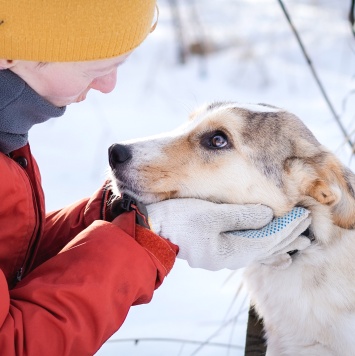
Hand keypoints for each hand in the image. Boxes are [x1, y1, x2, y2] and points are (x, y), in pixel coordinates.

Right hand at [147, 199, 310, 270]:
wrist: (151, 231)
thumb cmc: (179, 220)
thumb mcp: (210, 214)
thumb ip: (240, 215)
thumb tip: (268, 215)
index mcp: (231, 250)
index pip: (269, 240)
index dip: (288, 228)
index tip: (304, 215)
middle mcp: (230, 257)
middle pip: (267, 248)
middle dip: (288, 236)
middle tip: (307, 224)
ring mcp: (222, 257)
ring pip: (259, 251)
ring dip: (279, 244)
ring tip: (298, 243)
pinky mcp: (216, 251)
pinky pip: (248, 251)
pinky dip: (264, 250)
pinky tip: (272, 255)